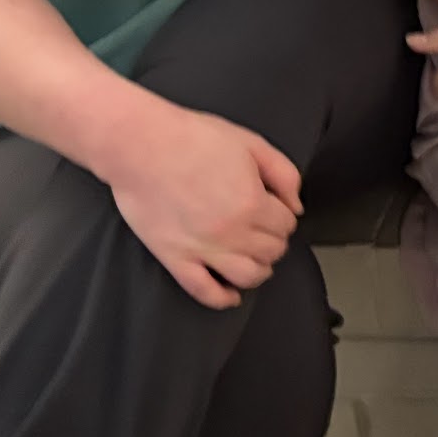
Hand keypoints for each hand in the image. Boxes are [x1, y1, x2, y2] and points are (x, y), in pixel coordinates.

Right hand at [100, 99, 302, 309]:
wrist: (141, 145)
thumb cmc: (193, 138)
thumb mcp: (252, 144)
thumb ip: (284, 174)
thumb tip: (296, 205)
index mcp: (252, 203)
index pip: (286, 225)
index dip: (284, 217)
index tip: (276, 211)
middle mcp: (231, 233)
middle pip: (271, 251)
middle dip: (275, 241)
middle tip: (266, 231)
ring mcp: (202, 249)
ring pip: (246, 276)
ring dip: (259, 270)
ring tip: (255, 259)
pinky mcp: (174, 258)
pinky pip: (203, 291)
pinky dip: (223, 298)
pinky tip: (232, 295)